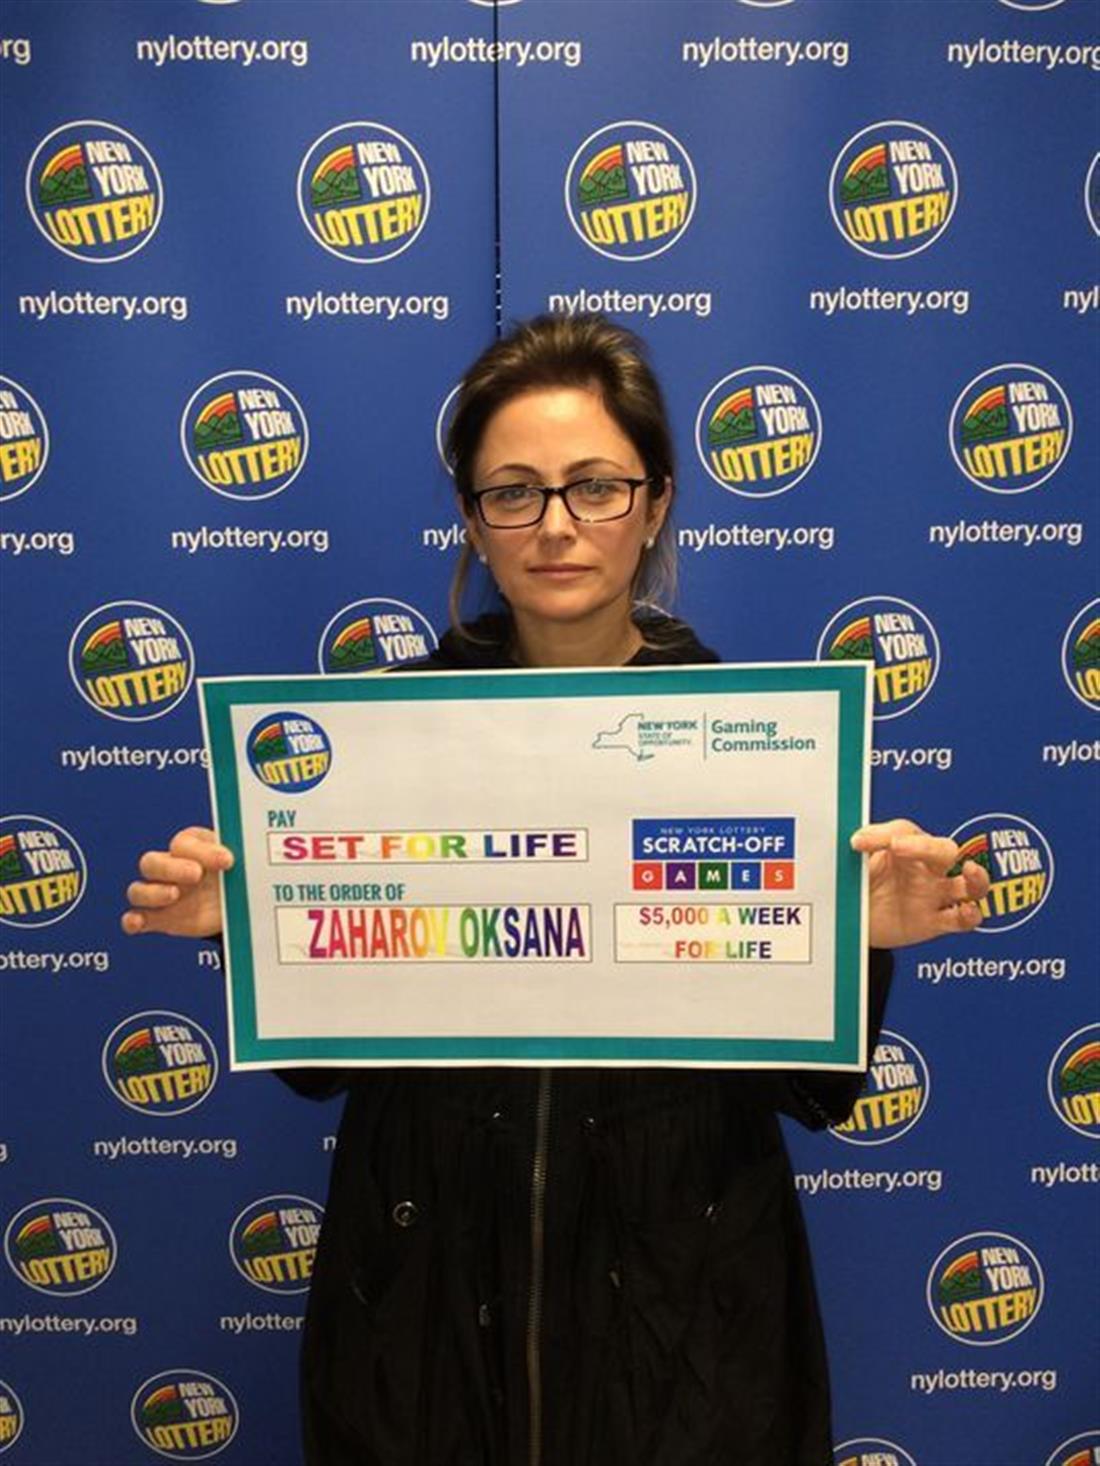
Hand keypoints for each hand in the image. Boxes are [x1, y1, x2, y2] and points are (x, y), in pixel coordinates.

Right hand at [121, 826, 232, 938]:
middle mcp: (170, 868)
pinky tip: (139, 922)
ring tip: (175, 895)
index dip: (203, 851)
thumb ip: (235, 857)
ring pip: (138, 890)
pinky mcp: (160, 919)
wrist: (239, 904)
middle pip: (151, 863)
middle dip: (172, 868)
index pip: (183, 843)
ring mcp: (162, 894)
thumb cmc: (236, 874)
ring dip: (153, 893)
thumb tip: (237, 856)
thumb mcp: (240, 860)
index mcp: (190, 847)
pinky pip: (136, 919)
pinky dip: (133, 921)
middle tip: (197, 874)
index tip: (227, 860)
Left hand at [851, 819, 988, 949]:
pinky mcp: (934, 923)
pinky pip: (962, 920)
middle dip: (931, 847)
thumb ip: (866, 844)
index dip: (892, 835)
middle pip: (946, 851)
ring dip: (977, 879)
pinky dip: (970, 915)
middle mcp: (926, 869)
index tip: (870, 843)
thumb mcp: (860, 858)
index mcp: (907, 847)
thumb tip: (860, 839)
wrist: (856, 919)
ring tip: (971, 871)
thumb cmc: (863, 883)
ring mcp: (934, 896)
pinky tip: (966, 910)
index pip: (909, 831)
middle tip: (899, 847)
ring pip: (970, 885)